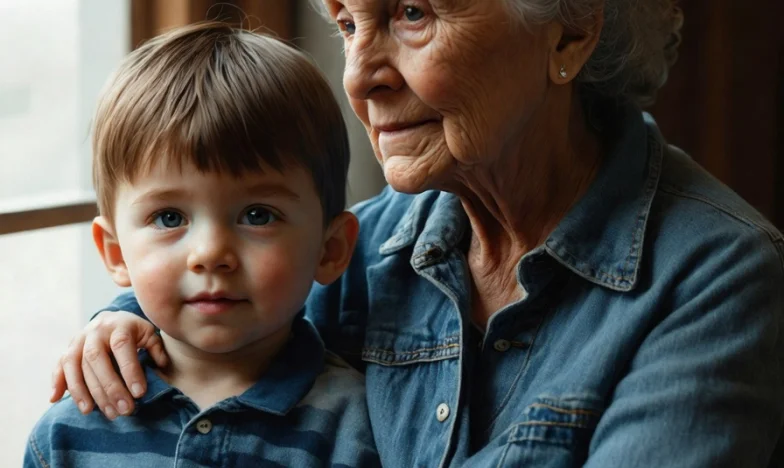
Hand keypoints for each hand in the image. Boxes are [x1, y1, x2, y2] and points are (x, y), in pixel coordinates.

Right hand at [50, 311, 167, 418]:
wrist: (111, 318)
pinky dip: (57, 382)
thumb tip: (161, 366)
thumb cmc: (133, 332)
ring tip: (90, 412)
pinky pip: (59, 365)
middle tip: (122, 410)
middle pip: (96, 359)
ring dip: (81, 390)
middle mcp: (95, 331)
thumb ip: (156, 348)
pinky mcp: (67, 349)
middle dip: (108, 387)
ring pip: (74, 364)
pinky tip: (56, 399)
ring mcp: (78, 340)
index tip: (139, 393)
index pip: (122, 347)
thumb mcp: (148, 334)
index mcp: (119, 325)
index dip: (129, 370)